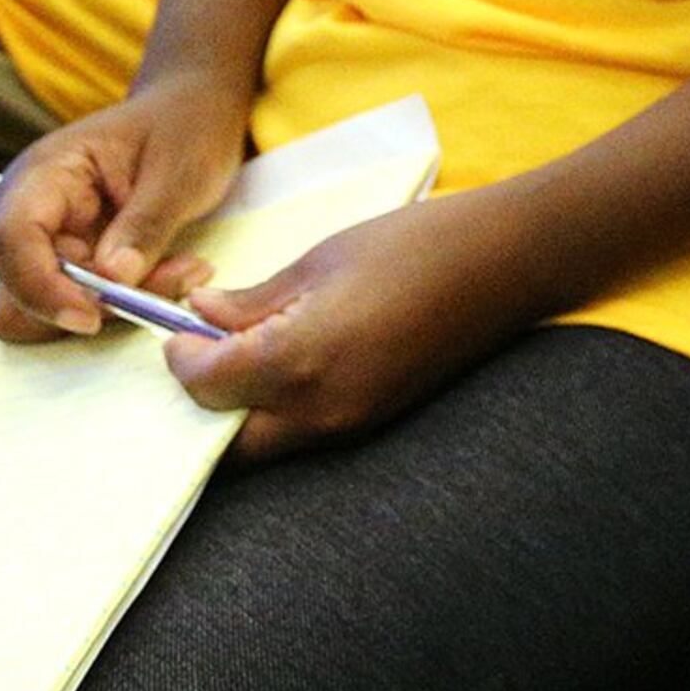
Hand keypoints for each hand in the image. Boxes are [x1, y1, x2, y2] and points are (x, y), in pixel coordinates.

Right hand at [0, 75, 252, 341]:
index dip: (39, 288)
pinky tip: (179, 268)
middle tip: (163, 285)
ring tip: (184, 270)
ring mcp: (51, 239)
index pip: (12, 241)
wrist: (194, 111)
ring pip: (56, 304)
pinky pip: (89, 299)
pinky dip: (131, 298)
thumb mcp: (180, 170)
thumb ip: (145, 225)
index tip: (90, 317)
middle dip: (84, 303)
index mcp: (43, 174)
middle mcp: (31, 211)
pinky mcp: (76, 259)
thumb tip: (111, 280)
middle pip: (17, 291)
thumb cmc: (184, 125)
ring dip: (117, 305)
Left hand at [166, 190, 544, 458]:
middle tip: (201, 353)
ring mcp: (352, 423)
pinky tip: (283, 365)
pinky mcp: (374, 420)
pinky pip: (303, 434)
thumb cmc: (419, 245)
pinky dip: (276, 412)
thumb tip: (202, 313)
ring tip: (241, 355)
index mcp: (301, 359)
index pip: (207, 383)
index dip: (182, 356)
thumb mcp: (323, 259)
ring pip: (265, 445)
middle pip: (227, 441)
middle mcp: (321, 409)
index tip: (179, 328)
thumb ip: (255, 298)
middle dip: (203, 402)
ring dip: (238, 413)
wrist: (510, 261)